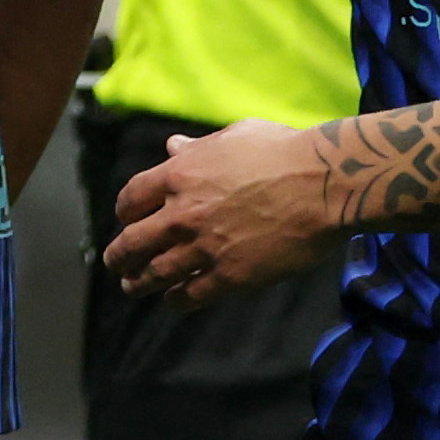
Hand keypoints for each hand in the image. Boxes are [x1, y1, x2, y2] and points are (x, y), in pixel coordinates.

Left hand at [106, 120, 345, 299]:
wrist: (324, 185)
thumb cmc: (283, 152)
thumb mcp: (233, 137)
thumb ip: (198, 148)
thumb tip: (175, 146)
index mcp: (178, 175)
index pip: (132, 197)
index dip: (126, 211)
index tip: (127, 219)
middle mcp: (183, 213)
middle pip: (134, 241)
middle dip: (120, 256)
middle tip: (115, 264)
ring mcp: (205, 246)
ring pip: (157, 272)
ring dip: (139, 282)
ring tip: (131, 288)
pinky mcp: (233, 275)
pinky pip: (194, 294)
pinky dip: (177, 300)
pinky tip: (173, 302)